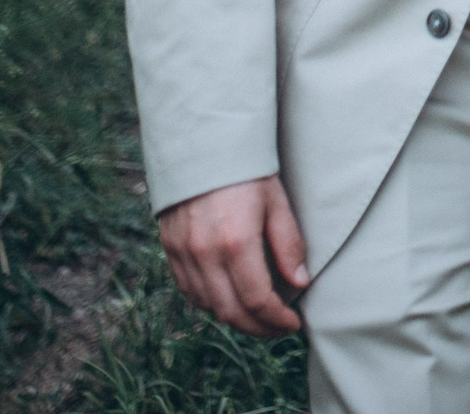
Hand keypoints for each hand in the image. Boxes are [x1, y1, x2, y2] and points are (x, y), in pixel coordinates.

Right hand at [158, 174, 308, 336]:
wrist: (202, 142)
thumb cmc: (246, 170)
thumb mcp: (276, 202)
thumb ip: (288, 244)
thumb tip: (299, 282)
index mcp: (235, 242)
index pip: (257, 301)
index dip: (276, 320)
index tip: (292, 323)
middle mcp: (204, 253)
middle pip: (230, 312)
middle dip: (258, 328)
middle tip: (278, 327)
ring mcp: (182, 253)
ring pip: (208, 306)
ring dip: (234, 318)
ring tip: (258, 315)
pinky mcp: (169, 248)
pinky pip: (189, 290)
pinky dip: (210, 303)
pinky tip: (229, 298)